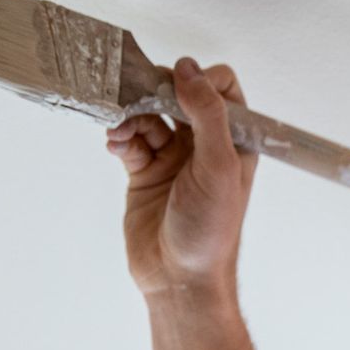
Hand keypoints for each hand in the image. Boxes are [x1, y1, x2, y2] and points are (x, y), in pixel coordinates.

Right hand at [110, 57, 260, 301]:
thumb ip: (208, 114)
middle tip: (138, 97)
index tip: (176, 91)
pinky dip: (120, 136)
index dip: (198, 81)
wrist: (179, 279)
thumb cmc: (210, 232)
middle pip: (179, 96)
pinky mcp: (145, 174)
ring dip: (132, 114)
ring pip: (149, 116)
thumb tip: (190, 70)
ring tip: (120, 127)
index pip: (221, 88)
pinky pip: (130, 140)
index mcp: (234, 142)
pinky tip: (115, 143)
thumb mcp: (219, 166)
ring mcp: (174, 159)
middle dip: (155, 92)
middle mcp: (205, 146)